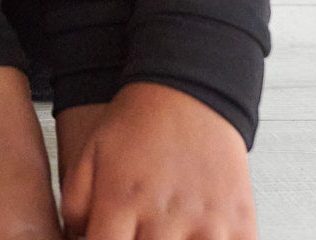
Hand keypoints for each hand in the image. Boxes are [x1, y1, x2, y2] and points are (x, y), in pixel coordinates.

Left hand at [61, 81, 256, 238]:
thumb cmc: (137, 123)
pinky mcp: (241, 227)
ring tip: (168, 232)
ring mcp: (206, 225)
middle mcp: (163, 218)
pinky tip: (200, 236)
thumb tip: (75, 239)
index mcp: (122, 201)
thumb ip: (76, 203)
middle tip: (140, 233)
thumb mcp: (90, 151)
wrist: (188, 91)